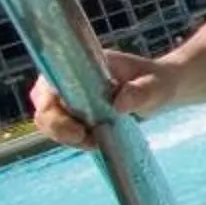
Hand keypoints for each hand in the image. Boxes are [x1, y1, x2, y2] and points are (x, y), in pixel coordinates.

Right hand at [26, 48, 168, 149]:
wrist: (161, 89)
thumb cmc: (158, 82)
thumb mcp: (156, 86)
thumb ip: (141, 92)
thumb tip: (119, 102)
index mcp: (83, 63)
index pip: (50, 80)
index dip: (50, 105)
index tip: (76, 126)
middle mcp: (68, 78)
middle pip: (44, 106)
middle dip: (58, 127)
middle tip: (85, 138)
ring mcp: (68, 97)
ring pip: (50, 122)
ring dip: (69, 137)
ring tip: (98, 140)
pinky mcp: (73, 114)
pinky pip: (63, 131)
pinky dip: (76, 140)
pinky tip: (98, 142)